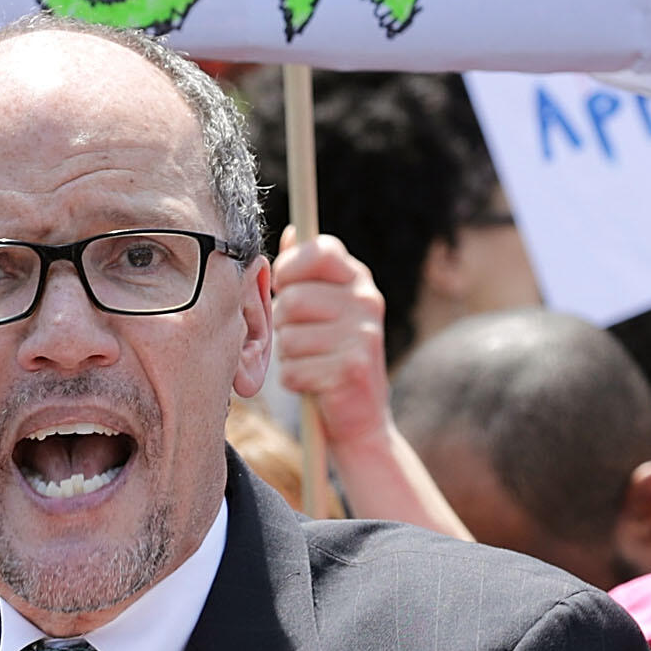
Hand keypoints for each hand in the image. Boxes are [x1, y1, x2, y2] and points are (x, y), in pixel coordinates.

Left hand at [268, 228, 392, 448]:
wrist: (361, 418)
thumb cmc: (330, 357)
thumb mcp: (324, 310)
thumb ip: (306, 273)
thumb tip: (292, 232)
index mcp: (359, 280)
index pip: (319, 250)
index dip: (290, 269)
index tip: (286, 288)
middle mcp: (368, 301)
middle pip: (292, 299)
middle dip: (283, 324)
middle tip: (301, 339)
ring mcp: (363, 335)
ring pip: (289, 337)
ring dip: (288, 355)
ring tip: (310, 362)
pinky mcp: (352, 369)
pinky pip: (293, 370)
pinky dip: (294, 382)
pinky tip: (315, 384)